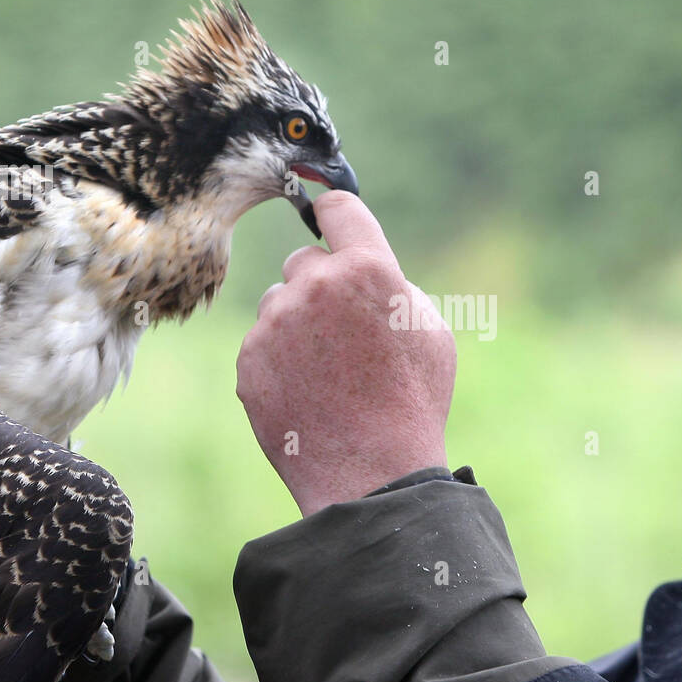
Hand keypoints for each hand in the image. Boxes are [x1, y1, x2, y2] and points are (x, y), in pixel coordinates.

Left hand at [236, 191, 455, 516]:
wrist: (372, 473)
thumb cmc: (413, 402)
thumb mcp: (431, 332)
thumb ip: (394, 286)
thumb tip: (362, 271)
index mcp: (368, 269)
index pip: (337, 208)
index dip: (336, 216)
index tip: (331, 223)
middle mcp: (316, 286)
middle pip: (304, 260)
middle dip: (320, 285)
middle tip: (344, 330)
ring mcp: (276, 323)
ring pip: (278, 302)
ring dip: (296, 323)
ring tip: (328, 371)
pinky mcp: (249, 360)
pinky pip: (261, 343)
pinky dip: (278, 361)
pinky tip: (307, 392)